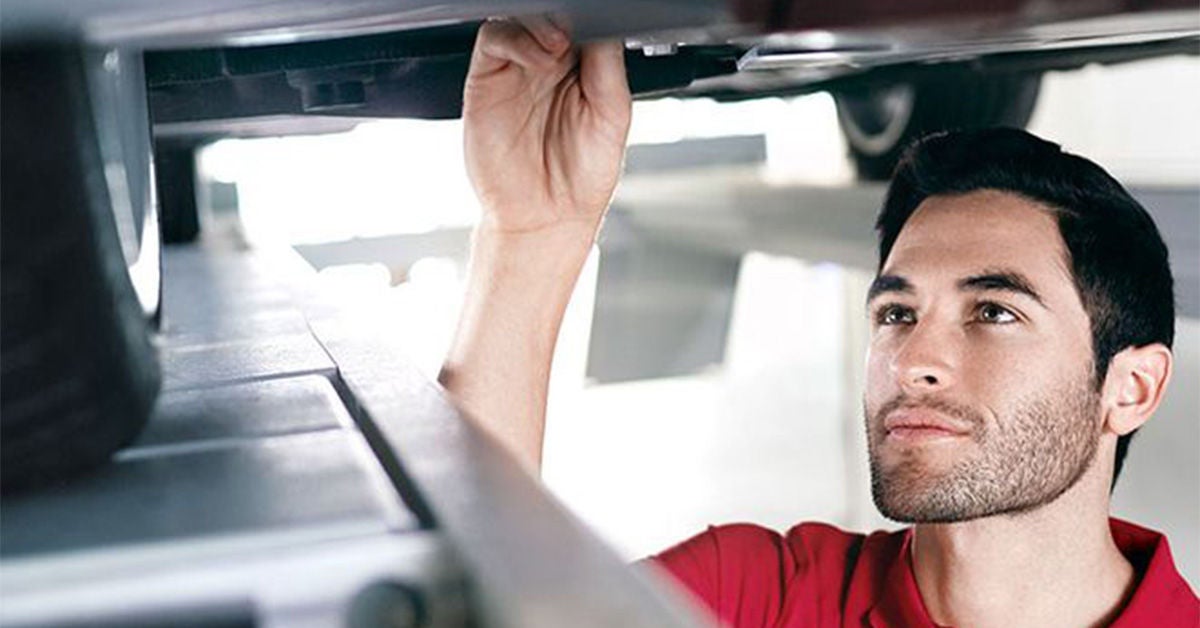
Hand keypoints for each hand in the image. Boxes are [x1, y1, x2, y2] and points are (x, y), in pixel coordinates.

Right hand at [463, 16, 631, 235]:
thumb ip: (608, 66)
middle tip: (575, 33)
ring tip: (559, 47)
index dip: (589, 17)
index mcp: (584, 67)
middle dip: (563, 15)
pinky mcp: (487, 80)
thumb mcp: (613, 117)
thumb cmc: (581, 177)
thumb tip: (603, 27)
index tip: (598, 23)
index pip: (585, 22)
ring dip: (540, 22)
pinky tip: (538, 60)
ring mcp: (517, 70)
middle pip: (550, 14)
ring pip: (520, 17)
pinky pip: (494, 40)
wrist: (543, 216)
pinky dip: (516, 39)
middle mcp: (549, 63)